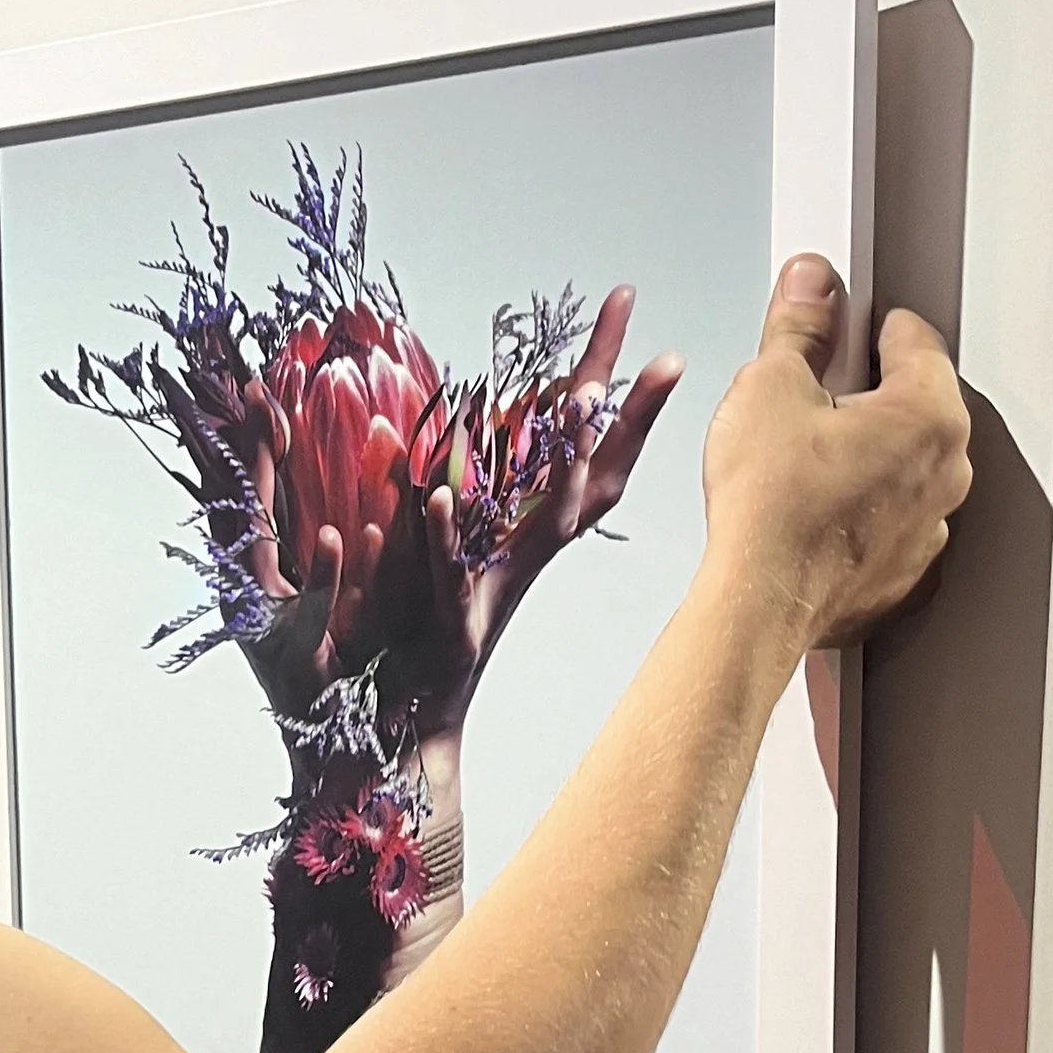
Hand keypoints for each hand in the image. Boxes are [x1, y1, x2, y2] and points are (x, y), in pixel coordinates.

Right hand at [228, 386, 365, 728]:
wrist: (348, 761)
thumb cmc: (347, 678)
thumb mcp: (338, 601)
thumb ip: (330, 543)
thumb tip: (342, 490)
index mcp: (260, 579)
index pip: (247, 496)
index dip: (247, 441)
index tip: (258, 382)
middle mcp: (251, 599)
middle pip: (235, 507)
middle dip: (241, 446)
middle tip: (252, 389)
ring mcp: (268, 631)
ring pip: (257, 551)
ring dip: (266, 489)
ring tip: (281, 430)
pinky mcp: (300, 668)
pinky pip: (311, 615)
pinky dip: (325, 577)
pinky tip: (342, 540)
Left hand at [393, 283, 682, 736]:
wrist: (396, 724)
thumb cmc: (420, 631)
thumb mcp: (449, 540)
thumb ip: (461, 474)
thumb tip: (471, 406)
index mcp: (530, 534)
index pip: (596, 455)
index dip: (628, 399)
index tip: (648, 328)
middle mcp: (525, 558)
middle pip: (593, 481)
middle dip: (623, 420)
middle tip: (655, 362)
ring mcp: (495, 592)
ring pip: (542, 522)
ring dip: (565, 463)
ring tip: (577, 404)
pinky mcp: (447, 627)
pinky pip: (442, 569)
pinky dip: (438, 533)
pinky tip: (435, 493)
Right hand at [702, 256, 970, 648]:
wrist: (759, 604)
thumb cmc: (772, 512)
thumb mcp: (769, 387)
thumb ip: (799, 327)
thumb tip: (810, 288)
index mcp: (930, 414)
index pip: (913, 337)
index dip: (862, 325)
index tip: (834, 330)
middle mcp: (946, 473)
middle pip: (912, 403)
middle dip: (863, 396)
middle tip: (805, 405)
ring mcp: (929, 528)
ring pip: (901, 466)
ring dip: (863, 457)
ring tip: (801, 465)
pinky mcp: (904, 573)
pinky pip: (889, 522)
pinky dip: (859, 514)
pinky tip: (812, 511)